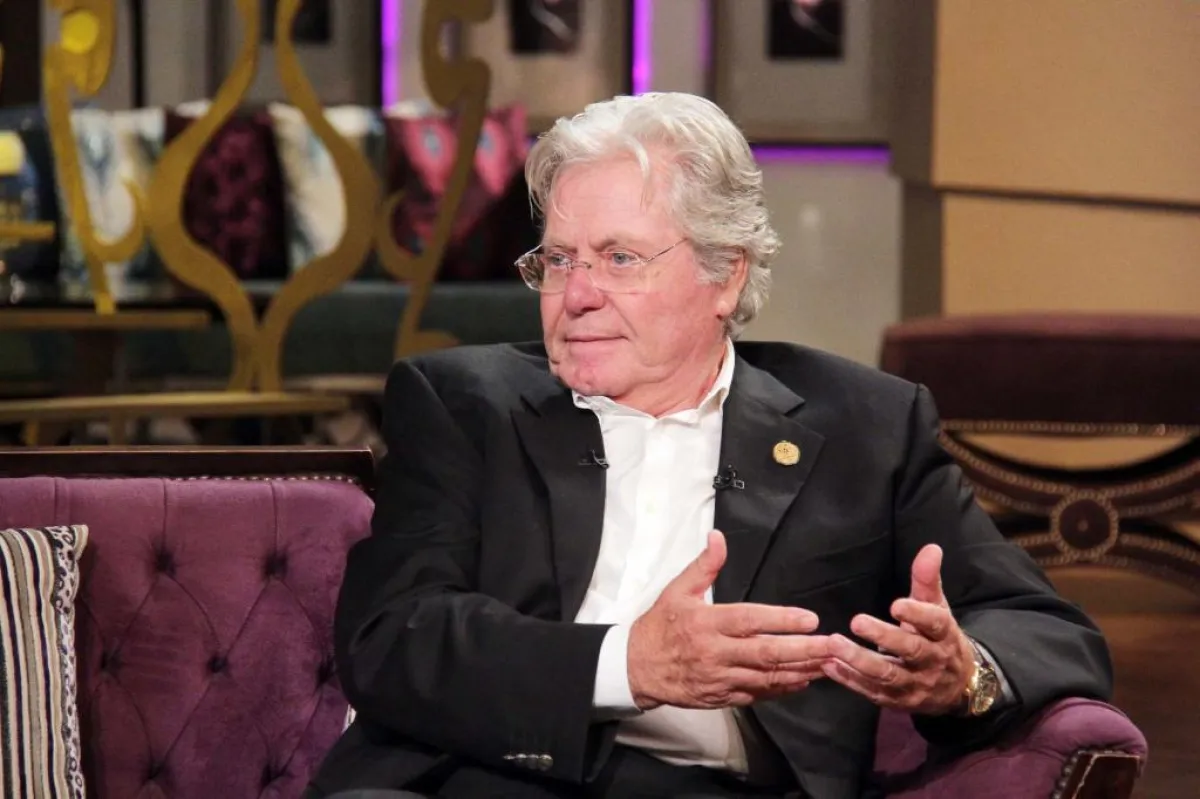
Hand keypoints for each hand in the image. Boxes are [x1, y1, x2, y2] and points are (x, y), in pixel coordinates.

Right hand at [627, 530, 830, 710]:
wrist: (636, 667)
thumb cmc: (660, 626)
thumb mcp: (677, 590)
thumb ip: (704, 565)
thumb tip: (717, 537)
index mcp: (706, 622)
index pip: (749, 621)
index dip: (781, 620)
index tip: (810, 619)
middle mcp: (715, 652)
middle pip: (765, 653)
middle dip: (803, 650)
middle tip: (832, 645)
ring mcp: (719, 678)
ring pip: (766, 677)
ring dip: (799, 671)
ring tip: (827, 664)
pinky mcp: (721, 697)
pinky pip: (757, 695)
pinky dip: (781, 689)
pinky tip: (802, 681)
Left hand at [822, 544, 975, 714]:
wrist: (957, 687)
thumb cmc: (938, 638)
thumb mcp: (937, 608)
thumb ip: (927, 580)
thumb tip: (931, 548)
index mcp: (944, 635)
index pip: (935, 624)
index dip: (917, 615)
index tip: (896, 604)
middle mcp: (932, 662)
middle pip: (910, 650)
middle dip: (883, 637)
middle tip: (856, 621)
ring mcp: (915, 685)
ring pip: (888, 675)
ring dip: (859, 661)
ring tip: (833, 645)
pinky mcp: (897, 701)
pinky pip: (872, 692)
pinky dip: (850, 680)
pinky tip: (829, 666)